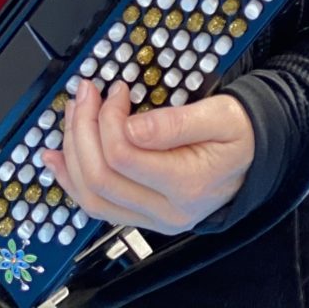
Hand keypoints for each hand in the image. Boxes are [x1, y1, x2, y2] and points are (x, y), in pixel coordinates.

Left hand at [39, 77, 254, 235]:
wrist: (251, 158)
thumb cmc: (237, 133)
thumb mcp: (220, 116)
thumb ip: (175, 123)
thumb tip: (130, 126)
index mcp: (187, 185)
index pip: (124, 156)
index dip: (109, 117)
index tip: (117, 89)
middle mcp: (167, 211)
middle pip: (101, 178)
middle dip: (83, 129)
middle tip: (86, 92)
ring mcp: (152, 219)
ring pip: (93, 197)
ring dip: (72, 153)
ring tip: (71, 116)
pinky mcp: (142, 215)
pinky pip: (98, 205)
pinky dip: (72, 180)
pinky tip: (57, 158)